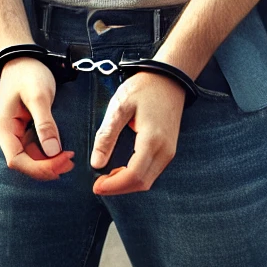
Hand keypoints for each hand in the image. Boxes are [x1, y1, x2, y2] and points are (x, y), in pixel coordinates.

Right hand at [0, 58, 74, 180]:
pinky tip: (61, 151)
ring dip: (48, 162)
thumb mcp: (39, 96)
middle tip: (70, 163)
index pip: (17, 160)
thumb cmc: (28, 73)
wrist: (23, 56)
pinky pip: (34, 147)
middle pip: (23, 162)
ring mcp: (15, 131)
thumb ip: (45, 124)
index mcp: (4, 127)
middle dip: (46, 167)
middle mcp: (7, 133)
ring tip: (69, 159)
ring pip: (30, 156)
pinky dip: (47, 152)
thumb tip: (54, 152)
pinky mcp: (24, 127)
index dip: (39, 167)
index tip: (62, 162)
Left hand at [90, 72, 185, 195]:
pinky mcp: (169, 149)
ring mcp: (169, 151)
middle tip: (99, 183)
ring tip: (108, 176)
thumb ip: (107, 134)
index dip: (114, 185)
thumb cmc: (144, 88)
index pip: (134, 175)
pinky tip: (122, 169)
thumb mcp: (120, 106)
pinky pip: (152, 172)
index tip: (96, 185)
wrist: (169, 78)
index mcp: (152, 139)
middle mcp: (165, 150)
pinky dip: (136, 176)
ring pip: (148, 180)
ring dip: (127, 183)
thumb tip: (96, 162)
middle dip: (118, 188)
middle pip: (141, 183)